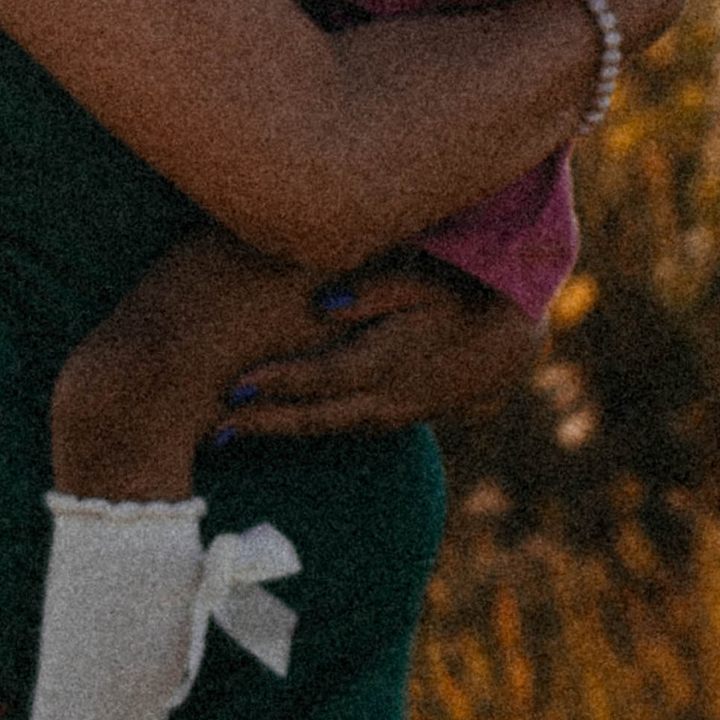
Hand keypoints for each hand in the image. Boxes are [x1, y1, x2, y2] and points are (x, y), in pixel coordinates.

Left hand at [214, 263, 545, 440]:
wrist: (508, 342)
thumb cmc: (460, 296)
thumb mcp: (424, 284)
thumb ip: (375, 292)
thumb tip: (325, 302)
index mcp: (388, 360)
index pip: (321, 377)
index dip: (277, 384)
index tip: (233, 386)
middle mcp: (386, 396)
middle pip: (314, 417)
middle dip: (262, 424)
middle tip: (212, 430)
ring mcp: (390, 414)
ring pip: (324, 431)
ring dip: (277, 433)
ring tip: (226, 436)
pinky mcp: (394, 420)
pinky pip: (341, 430)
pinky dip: (303, 432)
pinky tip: (271, 428)